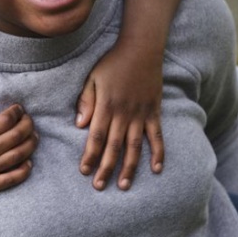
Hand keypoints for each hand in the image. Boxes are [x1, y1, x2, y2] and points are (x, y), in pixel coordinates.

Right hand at [0, 104, 36, 203]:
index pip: (6, 120)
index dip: (16, 112)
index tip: (19, 109)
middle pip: (17, 136)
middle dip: (27, 124)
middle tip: (29, 120)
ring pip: (19, 155)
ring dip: (31, 144)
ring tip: (34, 137)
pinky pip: (13, 178)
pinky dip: (25, 170)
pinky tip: (29, 163)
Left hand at [76, 45, 164, 190]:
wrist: (141, 49)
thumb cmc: (113, 63)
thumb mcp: (92, 78)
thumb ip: (86, 101)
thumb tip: (79, 125)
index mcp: (106, 105)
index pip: (96, 136)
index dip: (90, 155)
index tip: (84, 171)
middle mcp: (124, 113)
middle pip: (113, 146)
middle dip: (106, 168)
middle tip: (99, 186)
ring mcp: (141, 114)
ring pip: (134, 146)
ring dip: (129, 167)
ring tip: (123, 185)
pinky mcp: (154, 112)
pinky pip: (157, 136)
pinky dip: (158, 153)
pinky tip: (156, 169)